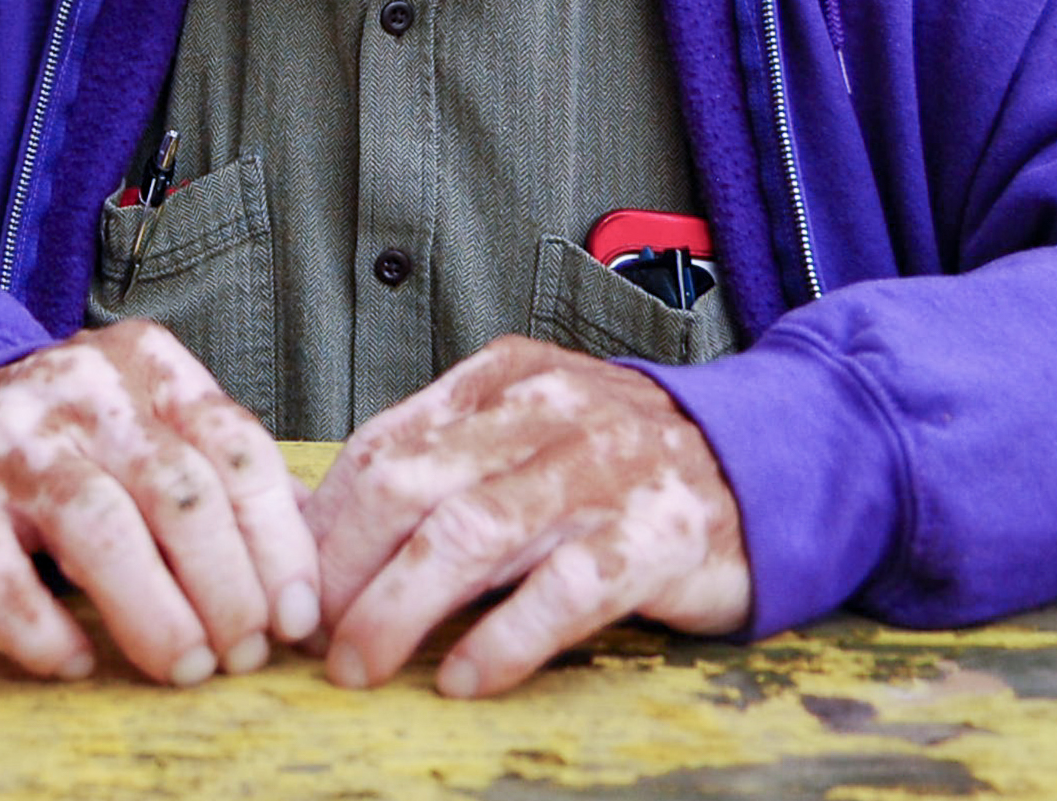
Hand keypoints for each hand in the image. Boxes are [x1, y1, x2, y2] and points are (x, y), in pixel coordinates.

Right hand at [0, 319, 321, 685]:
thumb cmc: (80, 447)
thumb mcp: (157, 433)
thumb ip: (231, 484)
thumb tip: (320, 578)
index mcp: (148, 368)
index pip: (236, 450)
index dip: (278, 543)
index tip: (297, 619)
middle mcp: (80, 391)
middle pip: (178, 491)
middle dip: (226, 587)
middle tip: (241, 655)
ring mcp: (6, 439)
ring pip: (98, 525)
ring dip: (153, 611)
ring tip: (186, 666)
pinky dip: (37, 626)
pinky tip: (74, 663)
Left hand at [306, 336, 748, 698]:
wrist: (769, 461)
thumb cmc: (620, 461)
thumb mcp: (527, 431)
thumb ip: (440, 462)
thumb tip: (314, 524)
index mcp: (503, 378)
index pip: (383, 445)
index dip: (323, 524)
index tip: (288, 585)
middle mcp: (548, 411)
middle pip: (410, 485)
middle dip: (343, 568)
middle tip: (312, 637)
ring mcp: (605, 470)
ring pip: (470, 533)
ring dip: (399, 608)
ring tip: (362, 664)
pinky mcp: (658, 535)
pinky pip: (564, 591)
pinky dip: (503, 640)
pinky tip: (461, 678)